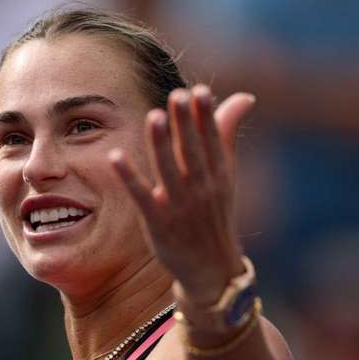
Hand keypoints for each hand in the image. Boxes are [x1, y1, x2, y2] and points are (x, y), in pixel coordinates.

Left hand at [110, 85, 255, 303]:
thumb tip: (243, 97)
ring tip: (153, 116)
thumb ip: (226, 135)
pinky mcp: (158, 223)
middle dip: (185, 124)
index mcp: (219, 176)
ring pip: (168, 171)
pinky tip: (114, 157)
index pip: (213, 142)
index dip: (206, 117)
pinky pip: (141, 196)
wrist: (210, 268)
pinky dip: (129, 177)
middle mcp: (201, 189)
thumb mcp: (226, 176)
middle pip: (192, 152)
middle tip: (177, 94)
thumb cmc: (214, 215)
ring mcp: (179, 207)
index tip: (199, 91)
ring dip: (161, 144)